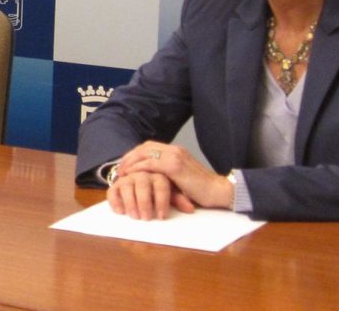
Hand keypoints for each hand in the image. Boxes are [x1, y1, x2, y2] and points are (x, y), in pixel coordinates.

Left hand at [109, 141, 233, 218]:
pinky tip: (132, 175)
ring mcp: (175, 156)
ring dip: (131, 162)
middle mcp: (174, 149)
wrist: (219, 191)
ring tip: (122, 172)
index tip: (125, 163)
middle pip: (144, 147)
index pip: (149, 146)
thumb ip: (168, 173)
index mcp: (176, 150)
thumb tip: (152, 177)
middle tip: (119, 167)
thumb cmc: (201, 189)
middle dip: (130, 156)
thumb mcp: (181, 177)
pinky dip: (139, 168)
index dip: (135, 154)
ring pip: (145, 153)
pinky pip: (151, 164)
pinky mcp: (175, 166)